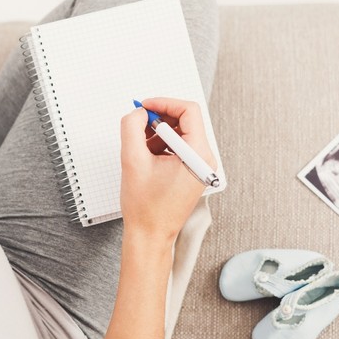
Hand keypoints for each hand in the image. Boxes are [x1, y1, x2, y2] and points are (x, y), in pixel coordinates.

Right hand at [119, 97, 216, 241]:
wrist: (150, 235)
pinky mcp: (194, 172)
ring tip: (141, 149)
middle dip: (159, 120)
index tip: (144, 107)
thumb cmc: (145, 207)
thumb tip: (138, 112)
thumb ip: (132, 127)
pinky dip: (162, 146)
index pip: (188, 111)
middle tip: (139, 125)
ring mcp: (202, 167)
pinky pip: (180, 147)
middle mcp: (206, 159)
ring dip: (159, 134)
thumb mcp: (132, 160)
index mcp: (198, 154)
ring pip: (181, 134)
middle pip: (186, 121)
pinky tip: (148, 158)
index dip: (164, 103)